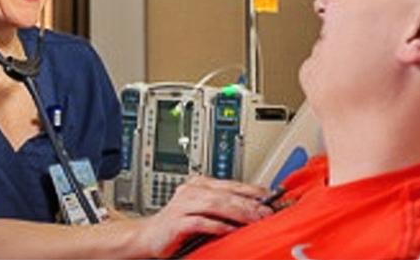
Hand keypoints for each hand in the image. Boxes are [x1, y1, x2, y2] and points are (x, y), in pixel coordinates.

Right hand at [135, 176, 272, 257]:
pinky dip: (218, 226)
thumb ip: (223, 207)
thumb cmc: (178, 225)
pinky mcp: (177, 222)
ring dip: (238, 212)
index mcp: (199, 184)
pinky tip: (231, 230)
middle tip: (267, 211)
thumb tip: (254, 209)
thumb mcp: (202, 211)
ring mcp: (183, 205)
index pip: (231, 184)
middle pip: (226, 194)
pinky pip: (201, 222)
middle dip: (250, 202)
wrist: (148, 236)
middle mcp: (192, 191)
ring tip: (255, 219)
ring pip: (216, 204)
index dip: (252, 190)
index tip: (271, 197)